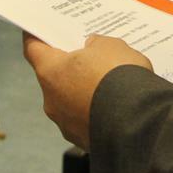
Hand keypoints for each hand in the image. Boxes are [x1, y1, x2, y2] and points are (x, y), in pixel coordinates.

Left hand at [24, 33, 152, 148]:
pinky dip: (97, 111)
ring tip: (109, 82)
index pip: (33, 49)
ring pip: (71, 101)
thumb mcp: (111, 46)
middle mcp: (52, 100)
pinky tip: (116, 104)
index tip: (35, 31)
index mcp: (51, 71)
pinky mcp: (84, 141)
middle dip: (69, 67)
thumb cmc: (119, 77)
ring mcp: (67, 124)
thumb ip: (97, 44)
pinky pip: (87, 120)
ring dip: (84, 92)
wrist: (139, 122)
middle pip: (55, 77)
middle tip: (86, 56)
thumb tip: (93, 49)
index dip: (35, 37)